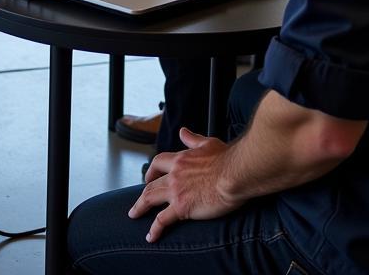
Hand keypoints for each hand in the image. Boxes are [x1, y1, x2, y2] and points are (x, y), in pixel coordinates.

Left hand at [128, 128, 237, 242]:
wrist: (234, 174)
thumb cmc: (226, 159)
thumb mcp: (208, 143)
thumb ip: (193, 139)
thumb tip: (183, 132)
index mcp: (180, 159)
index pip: (158, 162)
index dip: (151, 170)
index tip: (149, 177)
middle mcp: (174, 174)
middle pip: (151, 183)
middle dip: (142, 192)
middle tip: (138, 200)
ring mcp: (176, 191)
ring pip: (150, 198)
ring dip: (140, 207)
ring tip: (134, 215)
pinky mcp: (181, 207)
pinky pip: (162, 220)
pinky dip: (154, 229)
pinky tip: (150, 237)